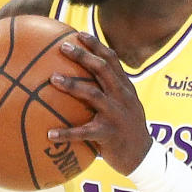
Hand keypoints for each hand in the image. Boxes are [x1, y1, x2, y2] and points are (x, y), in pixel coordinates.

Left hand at [47, 32, 152, 174]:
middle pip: (102, 70)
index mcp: (125, 88)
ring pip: (93, 95)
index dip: (96, 45)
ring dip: (72, 85)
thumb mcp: (124, 106)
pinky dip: (66, 133)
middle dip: (83, 56)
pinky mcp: (109, 135)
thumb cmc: (126, 130)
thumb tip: (83, 82)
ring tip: (53, 78)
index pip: (112, 60)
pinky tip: (49, 135)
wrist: (142, 157)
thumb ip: (109, 92)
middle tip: (62, 47)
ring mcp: (116, 115)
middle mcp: (122, 97)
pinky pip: (84, 132)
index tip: (78, 33)